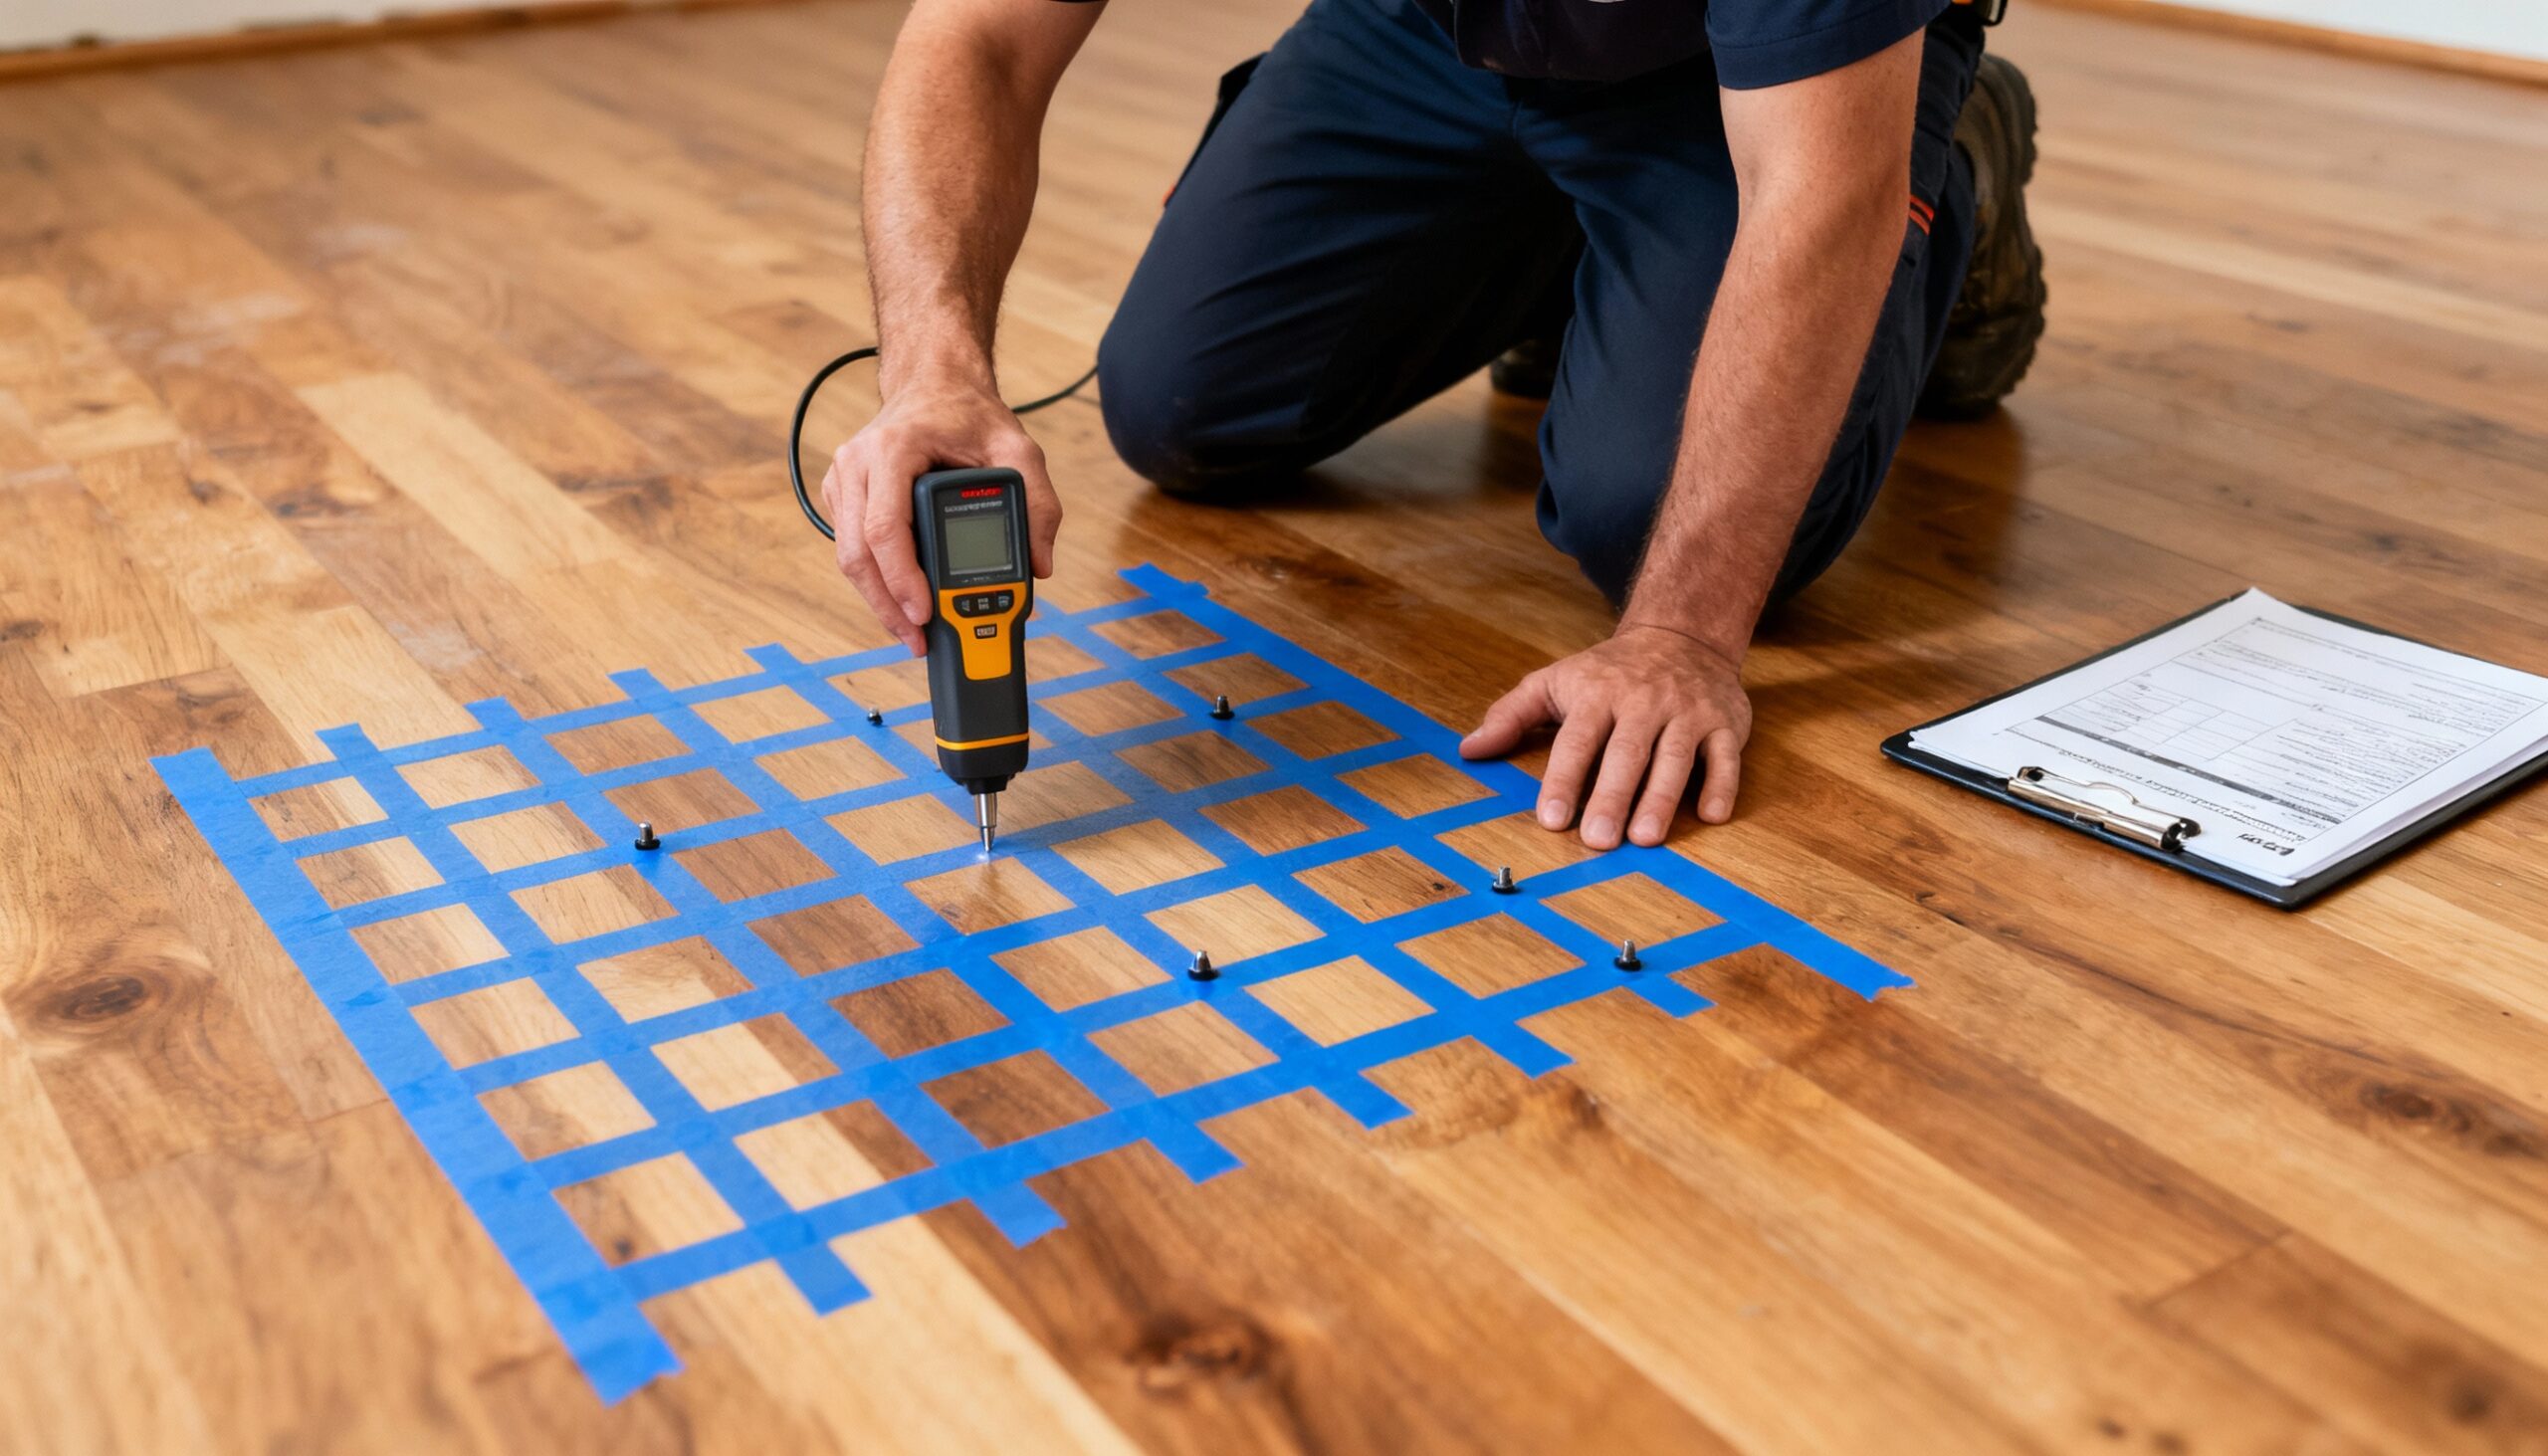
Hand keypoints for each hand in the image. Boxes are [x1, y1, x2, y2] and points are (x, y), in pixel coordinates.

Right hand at [823, 380, 1061, 654]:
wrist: (934, 383)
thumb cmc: (970, 415)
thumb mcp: (1019, 449)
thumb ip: (1039, 504)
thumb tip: (1041, 566)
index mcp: (893, 449)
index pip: (885, 528)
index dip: (901, 578)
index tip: (923, 613)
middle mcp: (857, 464)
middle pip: (857, 552)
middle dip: (886, 604)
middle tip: (917, 639)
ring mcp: (843, 479)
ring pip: (848, 556)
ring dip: (878, 599)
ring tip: (910, 631)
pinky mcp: (842, 495)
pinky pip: (850, 548)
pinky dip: (874, 579)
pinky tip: (899, 602)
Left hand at [1458, 626, 1751, 848]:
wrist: (1682, 635)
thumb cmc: (1608, 671)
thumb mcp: (1554, 682)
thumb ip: (1511, 716)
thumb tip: (1470, 751)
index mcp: (1597, 694)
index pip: (1577, 740)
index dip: (1564, 779)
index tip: (1553, 818)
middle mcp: (1643, 702)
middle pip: (1627, 754)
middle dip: (1612, 797)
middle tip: (1598, 840)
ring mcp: (1687, 712)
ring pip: (1675, 758)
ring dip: (1661, 798)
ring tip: (1645, 837)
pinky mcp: (1725, 723)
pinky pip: (1725, 756)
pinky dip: (1721, 785)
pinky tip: (1710, 815)